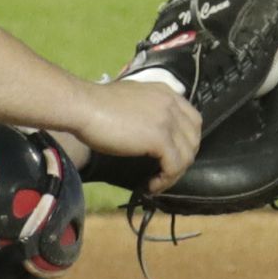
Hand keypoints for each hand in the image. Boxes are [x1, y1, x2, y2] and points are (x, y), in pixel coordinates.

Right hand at [73, 74, 202, 194]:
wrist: (84, 106)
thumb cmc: (97, 104)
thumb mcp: (132, 99)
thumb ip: (147, 109)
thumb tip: (149, 129)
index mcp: (166, 92)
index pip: (192, 120)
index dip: (185, 141)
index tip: (169, 156)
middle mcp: (172, 103)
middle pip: (193, 138)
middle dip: (183, 158)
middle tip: (164, 172)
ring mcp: (168, 120)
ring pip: (187, 155)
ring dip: (174, 173)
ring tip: (156, 182)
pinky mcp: (160, 138)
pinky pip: (174, 166)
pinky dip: (165, 180)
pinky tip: (150, 185)